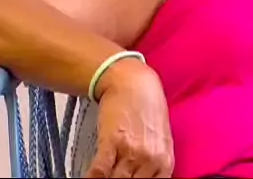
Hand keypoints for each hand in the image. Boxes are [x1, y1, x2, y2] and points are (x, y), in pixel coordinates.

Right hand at [85, 60, 173, 177]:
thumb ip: (155, 164)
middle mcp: (151, 159)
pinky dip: (89, 178)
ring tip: (101, 175)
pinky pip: (98, 172)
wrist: (133, 83)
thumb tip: (144, 177)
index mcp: (166, 161)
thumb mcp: (161, 140)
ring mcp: (132, 151)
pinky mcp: (112, 142)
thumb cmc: (148, 109)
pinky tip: (87, 177)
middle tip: (111, 176)